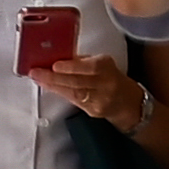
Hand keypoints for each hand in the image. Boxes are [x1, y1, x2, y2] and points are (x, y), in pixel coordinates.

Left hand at [36, 55, 154, 129]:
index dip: (72, 67)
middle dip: (54, 77)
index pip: (91, 67)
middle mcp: (106, 84)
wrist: (131, 104)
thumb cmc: (115, 80)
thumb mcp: (105, 65)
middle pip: (78, 82)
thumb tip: (62, 57)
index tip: (55, 65)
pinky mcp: (94, 111)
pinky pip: (74, 101)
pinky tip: (50, 88)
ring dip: (53, 86)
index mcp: (108, 68)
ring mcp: (100, 100)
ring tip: (39, 79)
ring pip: (74, 93)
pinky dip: (60, 93)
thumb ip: (84, 62)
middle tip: (37, 73)